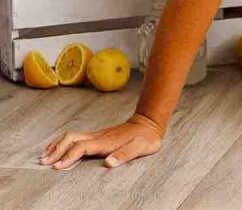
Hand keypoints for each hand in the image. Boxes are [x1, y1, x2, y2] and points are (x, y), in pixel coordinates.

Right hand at [39, 112, 164, 168]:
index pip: (81, 148)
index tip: (57, 167)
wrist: (149, 123)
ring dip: (56, 145)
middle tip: (43, 162)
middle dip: (55, 150)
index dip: (69, 157)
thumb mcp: (140, 148)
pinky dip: (62, 143)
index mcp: (105, 142)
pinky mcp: (97, 136)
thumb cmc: (145, 138)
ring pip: (71, 136)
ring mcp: (96, 135)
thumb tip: (108, 164)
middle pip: (70, 139)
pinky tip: (58, 149)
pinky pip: (75, 137)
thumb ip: (124, 155)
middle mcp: (98, 137)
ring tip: (44, 156)